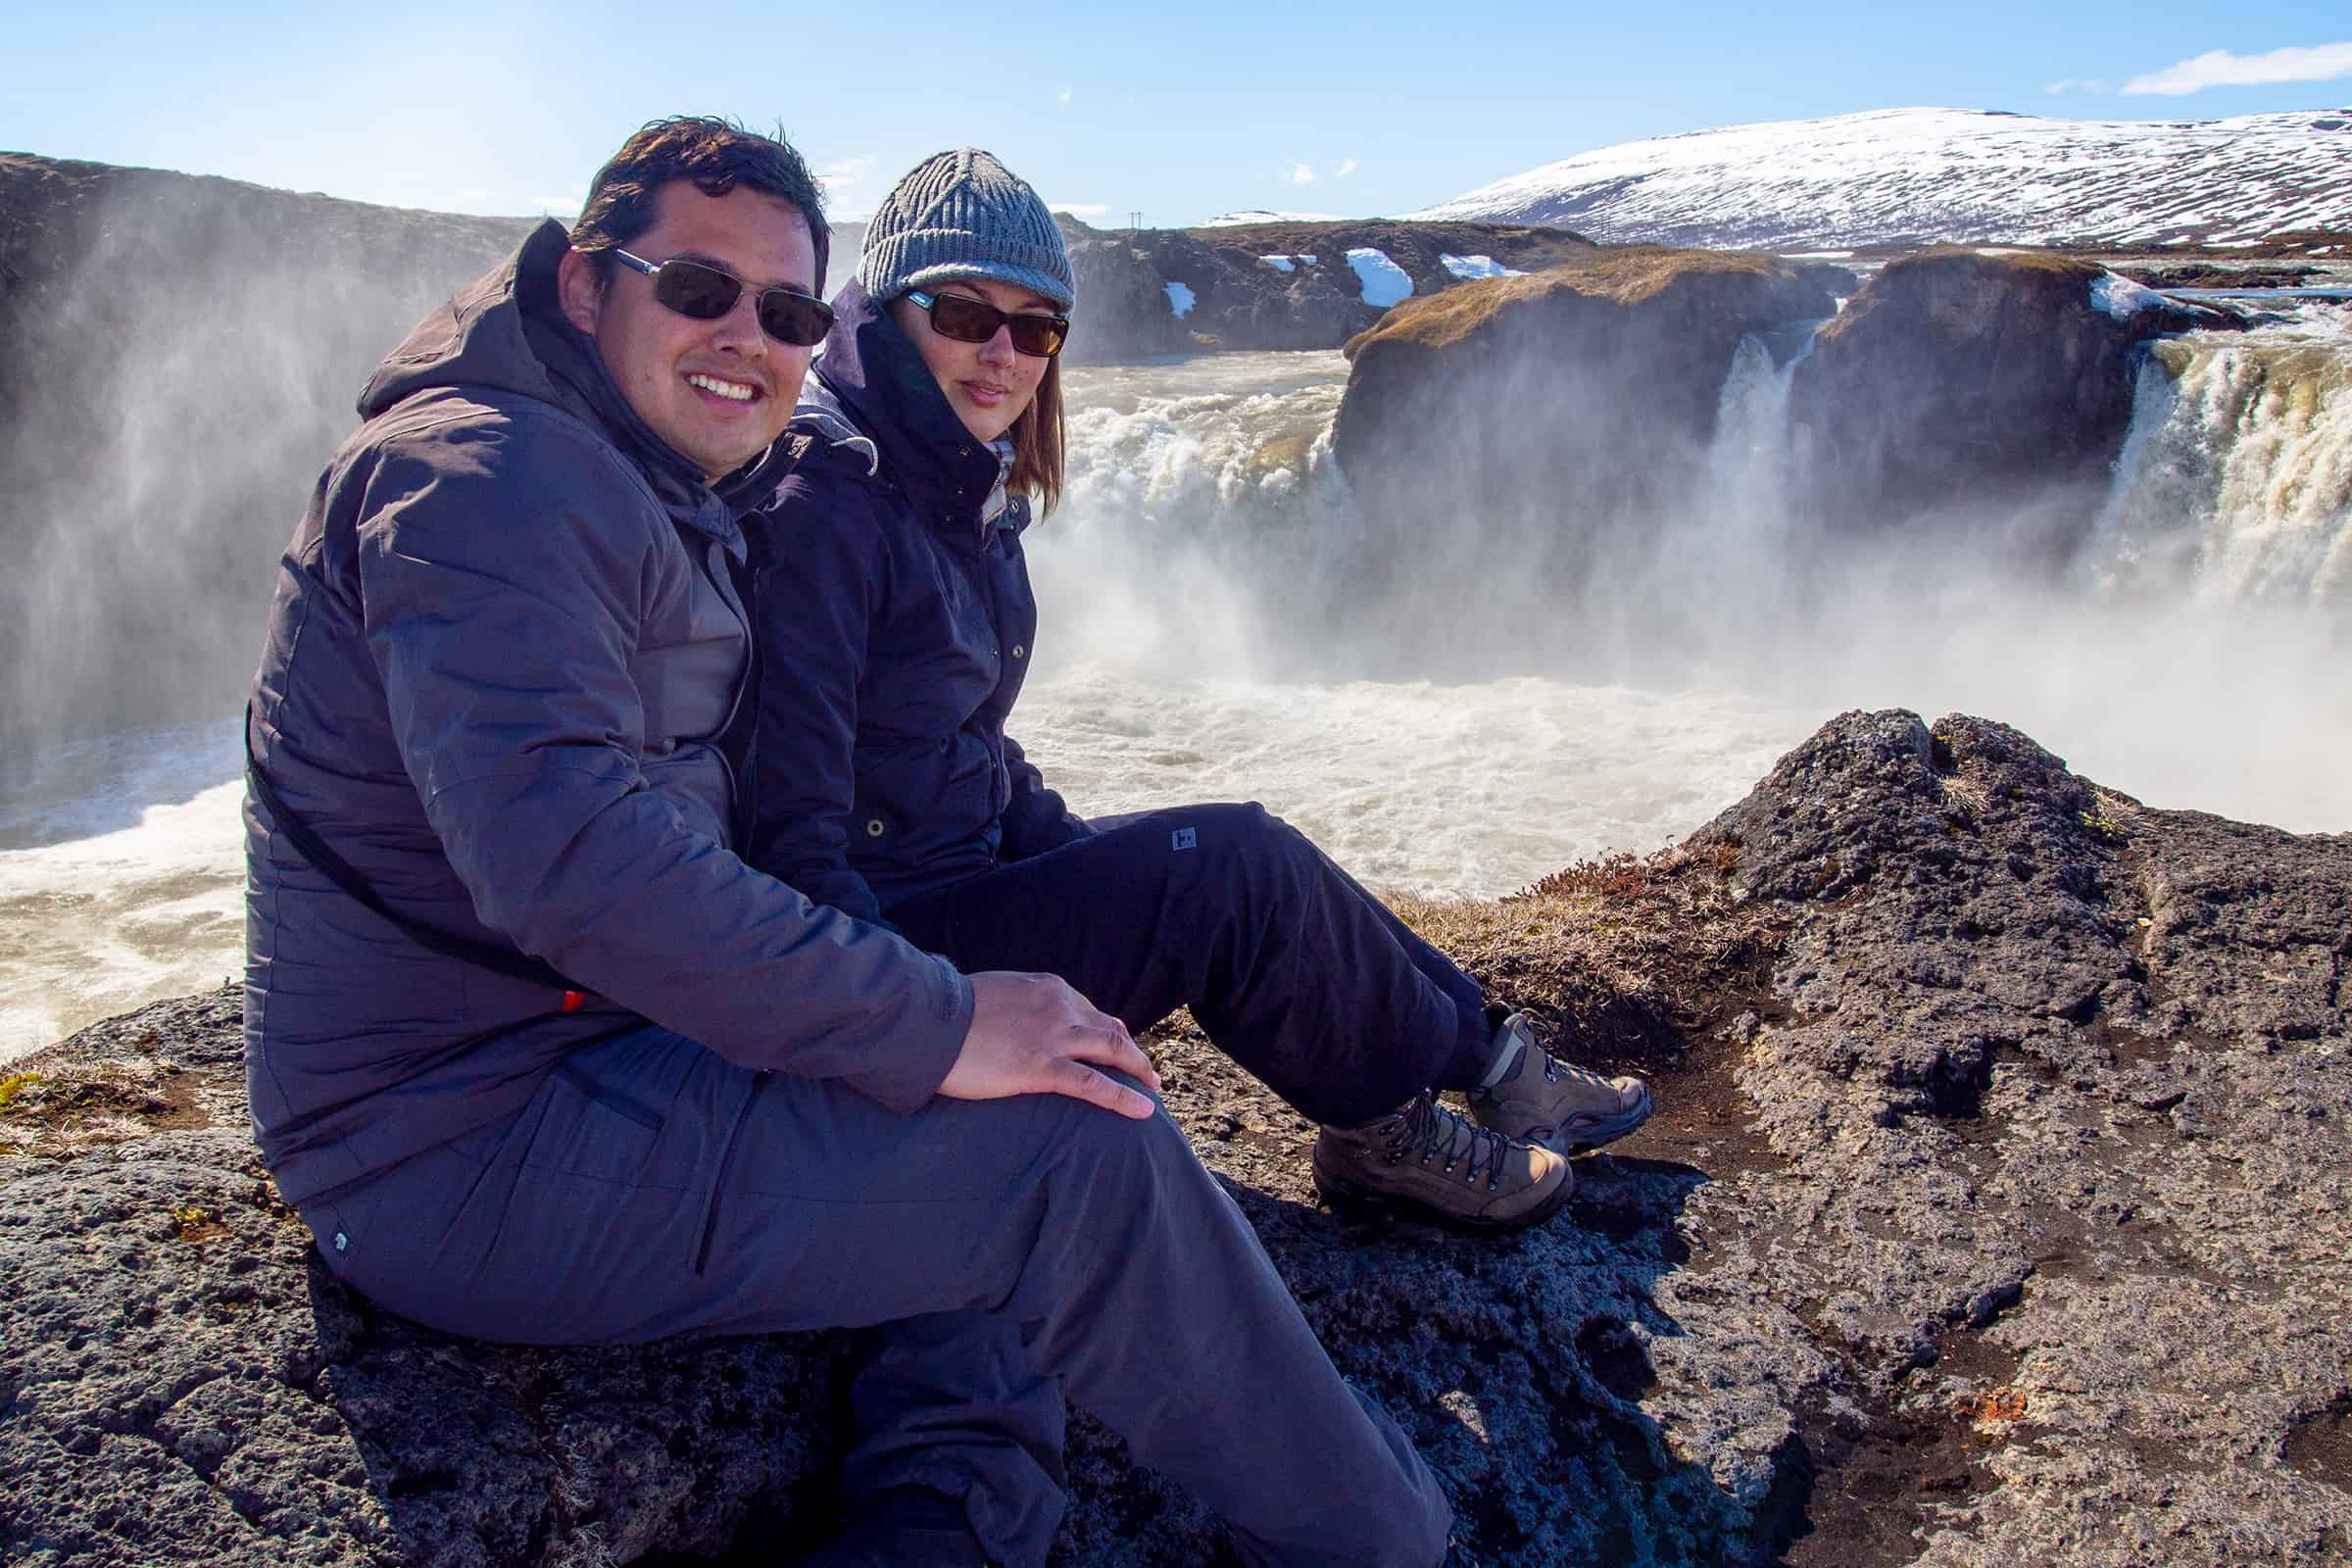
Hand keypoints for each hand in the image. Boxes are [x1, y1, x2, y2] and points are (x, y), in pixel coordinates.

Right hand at [941, 972, 1161, 1119]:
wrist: (926, 1019)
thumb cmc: (948, 1011)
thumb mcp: (994, 994)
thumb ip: (1018, 1004)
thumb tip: (1022, 1019)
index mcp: (1047, 988)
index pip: (1089, 1011)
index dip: (1108, 1031)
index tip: (1118, 1047)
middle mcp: (1059, 1007)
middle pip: (1109, 1031)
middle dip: (1133, 1053)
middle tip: (1147, 1073)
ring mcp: (1052, 1037)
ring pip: (1112, 1052)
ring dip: (1139, 1072)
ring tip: (1154, 1090)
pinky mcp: (1040, 1067)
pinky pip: (1093, 1084)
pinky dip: (1123, 1096)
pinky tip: (1143, 1110)